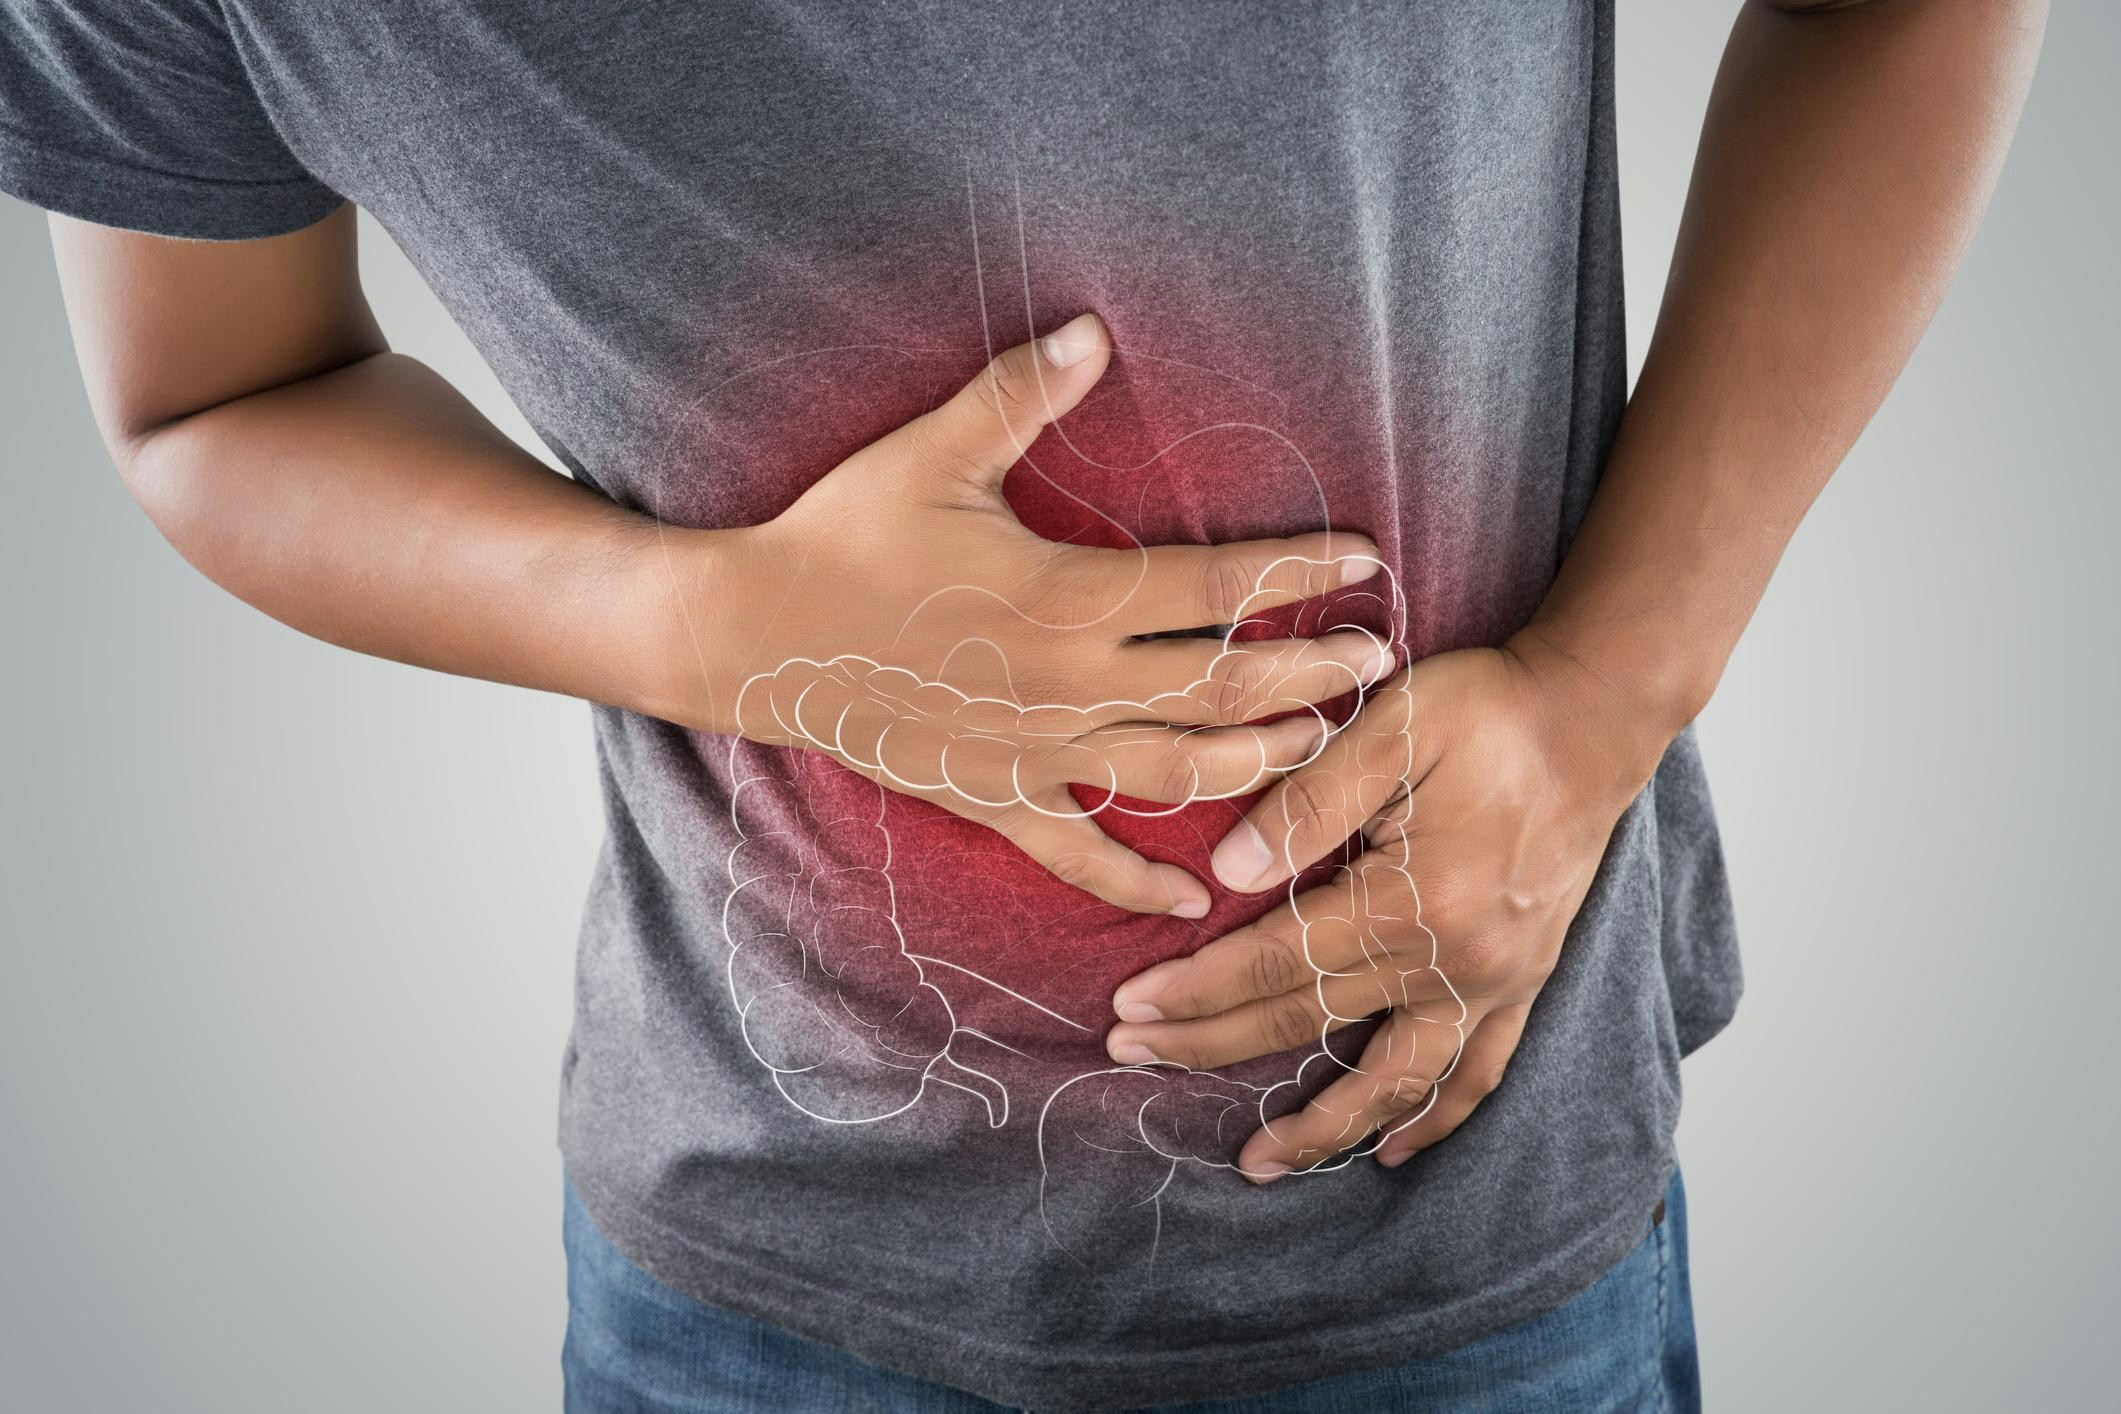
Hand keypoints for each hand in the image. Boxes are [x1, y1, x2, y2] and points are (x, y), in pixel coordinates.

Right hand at [655, 313, 1391, 917]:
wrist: (755, 636)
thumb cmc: (845, 535)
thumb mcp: (932, 452)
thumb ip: (1020, 392)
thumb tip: (1096, 329)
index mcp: (1068, 595)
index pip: (1217, 590)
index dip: (1299, 574)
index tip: (1365, 560)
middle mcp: (1069, 684)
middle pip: (1223, 691)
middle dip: (1312, 679)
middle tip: (1380, 665)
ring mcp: (1037, 752)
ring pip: (1178, 776)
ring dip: (1260, 766)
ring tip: (1323, 751)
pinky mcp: (997, 799)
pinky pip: (1081, 856)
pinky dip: (1138, 884)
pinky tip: (1194, 901)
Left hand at [1100, 629, 1668, 1176]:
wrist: (1594, 717)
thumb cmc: (1490, 711)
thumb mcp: (1393, 725)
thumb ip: (1307, 801)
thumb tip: (1227, 874)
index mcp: (1413, 898)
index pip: (1276, 961)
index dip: (1196, 990)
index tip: (1131, 1008)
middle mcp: (1456, 960)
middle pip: (1311, 1021)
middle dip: (1213, 1045)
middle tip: (1135, 1056)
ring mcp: (1495, 982)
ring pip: (1396, 1081)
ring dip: (1323, 1129)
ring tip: (1258, 1162)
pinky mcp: (1524, 983)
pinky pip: (1476, 1075)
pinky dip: (1432, 1119)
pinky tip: (1391, 1150)